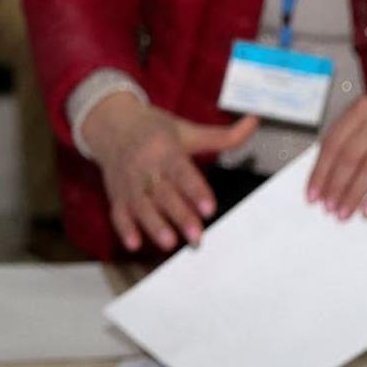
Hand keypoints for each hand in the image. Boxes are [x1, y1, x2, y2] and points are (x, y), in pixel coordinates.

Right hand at [82, 92, 259, 252]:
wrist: (112, 124)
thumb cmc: (154, 130)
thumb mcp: (187, 130)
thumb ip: (222, 136)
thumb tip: (254, 122)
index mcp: (165, 150)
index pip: (182, 172)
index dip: (196, 191)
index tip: (209, 209)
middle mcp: (146, 168)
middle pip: (164, 194)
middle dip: (180, 216)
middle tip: (196, 237)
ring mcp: (129, 183)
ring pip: (141, 206)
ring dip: (154, 225)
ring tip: (169, 243)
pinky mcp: (117, 195)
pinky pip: (118, 214)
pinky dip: (125, 229)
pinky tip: (134, 244)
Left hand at [306, 96, 366, 219]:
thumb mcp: (362, 131)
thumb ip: (341, 150)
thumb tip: (321, 186)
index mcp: (361, 108)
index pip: (332, 143)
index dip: (320, 172)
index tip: (312, 196)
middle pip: (350, 156)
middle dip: (335, 186)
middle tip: (328, 207)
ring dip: (353, 194)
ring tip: (343, 212)